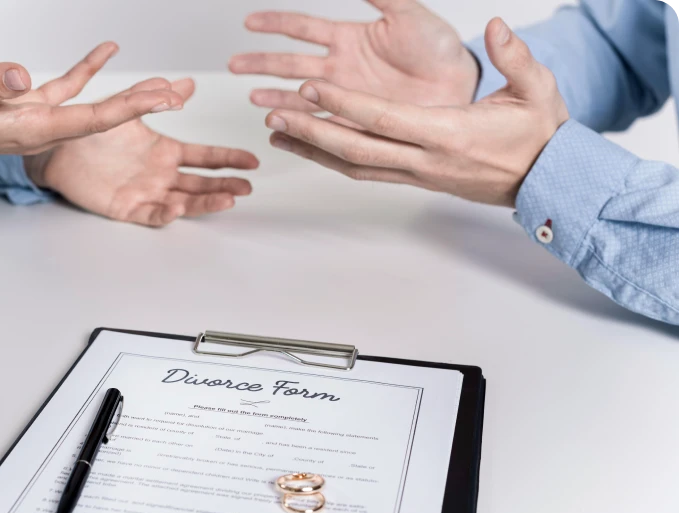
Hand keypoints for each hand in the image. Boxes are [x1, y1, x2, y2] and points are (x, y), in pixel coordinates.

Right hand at [0, 42, 183, 168]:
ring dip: (126, 93)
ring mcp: (40, 117)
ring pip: (93, 104)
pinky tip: (107, 51)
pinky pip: (67, 86)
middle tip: (177, 96)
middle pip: (104, 118)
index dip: (129, 109)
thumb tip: (20, 76)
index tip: (160, 102)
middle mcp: (44, 128)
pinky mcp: (29, 104)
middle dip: (142, 106)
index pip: (93, 120)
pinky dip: (88, 69)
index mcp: (34, 130)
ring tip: (160, 83)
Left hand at [24, 79, 259, 227]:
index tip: (251, 161)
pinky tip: (179, 208)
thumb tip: (186, 83)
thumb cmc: (90, 133)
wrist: (56, 150)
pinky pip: (151, 214)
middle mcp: (160, 175)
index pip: (205, 158)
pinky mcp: (128, 208)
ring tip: (227, 200)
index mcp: (165, 153)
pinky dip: (166, 213)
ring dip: (206, 202)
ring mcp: (147, 192)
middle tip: (247, 188)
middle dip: (226, 186)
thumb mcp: (128, 109)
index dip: (229, 159)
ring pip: (184, 201)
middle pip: (201, 184)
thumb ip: (157, 96)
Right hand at [229, 0, 478, 110]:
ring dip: (275, 96)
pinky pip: (320, 124)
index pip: (304, 29)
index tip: (250, 22)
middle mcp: (341, 69)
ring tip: (252, 98)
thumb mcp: (409, 12)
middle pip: (291, 64)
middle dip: (261, 63)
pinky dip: (299, 124)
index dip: (276, 23)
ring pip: (299, 96)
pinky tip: (281, 125)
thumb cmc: (441, 49)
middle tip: (234, 64)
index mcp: (350, 39)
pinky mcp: (354, 121)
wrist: (460, 86)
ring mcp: (345, 97)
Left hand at [264, 19, 568, 206]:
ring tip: (279, 133)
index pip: (383, 118)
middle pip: (355, 148)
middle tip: (274, 115)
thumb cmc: (539, 136)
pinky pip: (367, 171)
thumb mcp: (538, 89)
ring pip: (354, 165)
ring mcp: (418, 174)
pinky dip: (334, 160)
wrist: (545, 181)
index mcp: (448, 133)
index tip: (310, 89)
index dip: (343, 105)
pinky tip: (314, 149)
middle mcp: (425, 159)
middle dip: (311, 131)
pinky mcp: (416, 179)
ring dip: (314, 150)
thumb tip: (495, 26)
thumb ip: (515, 56)